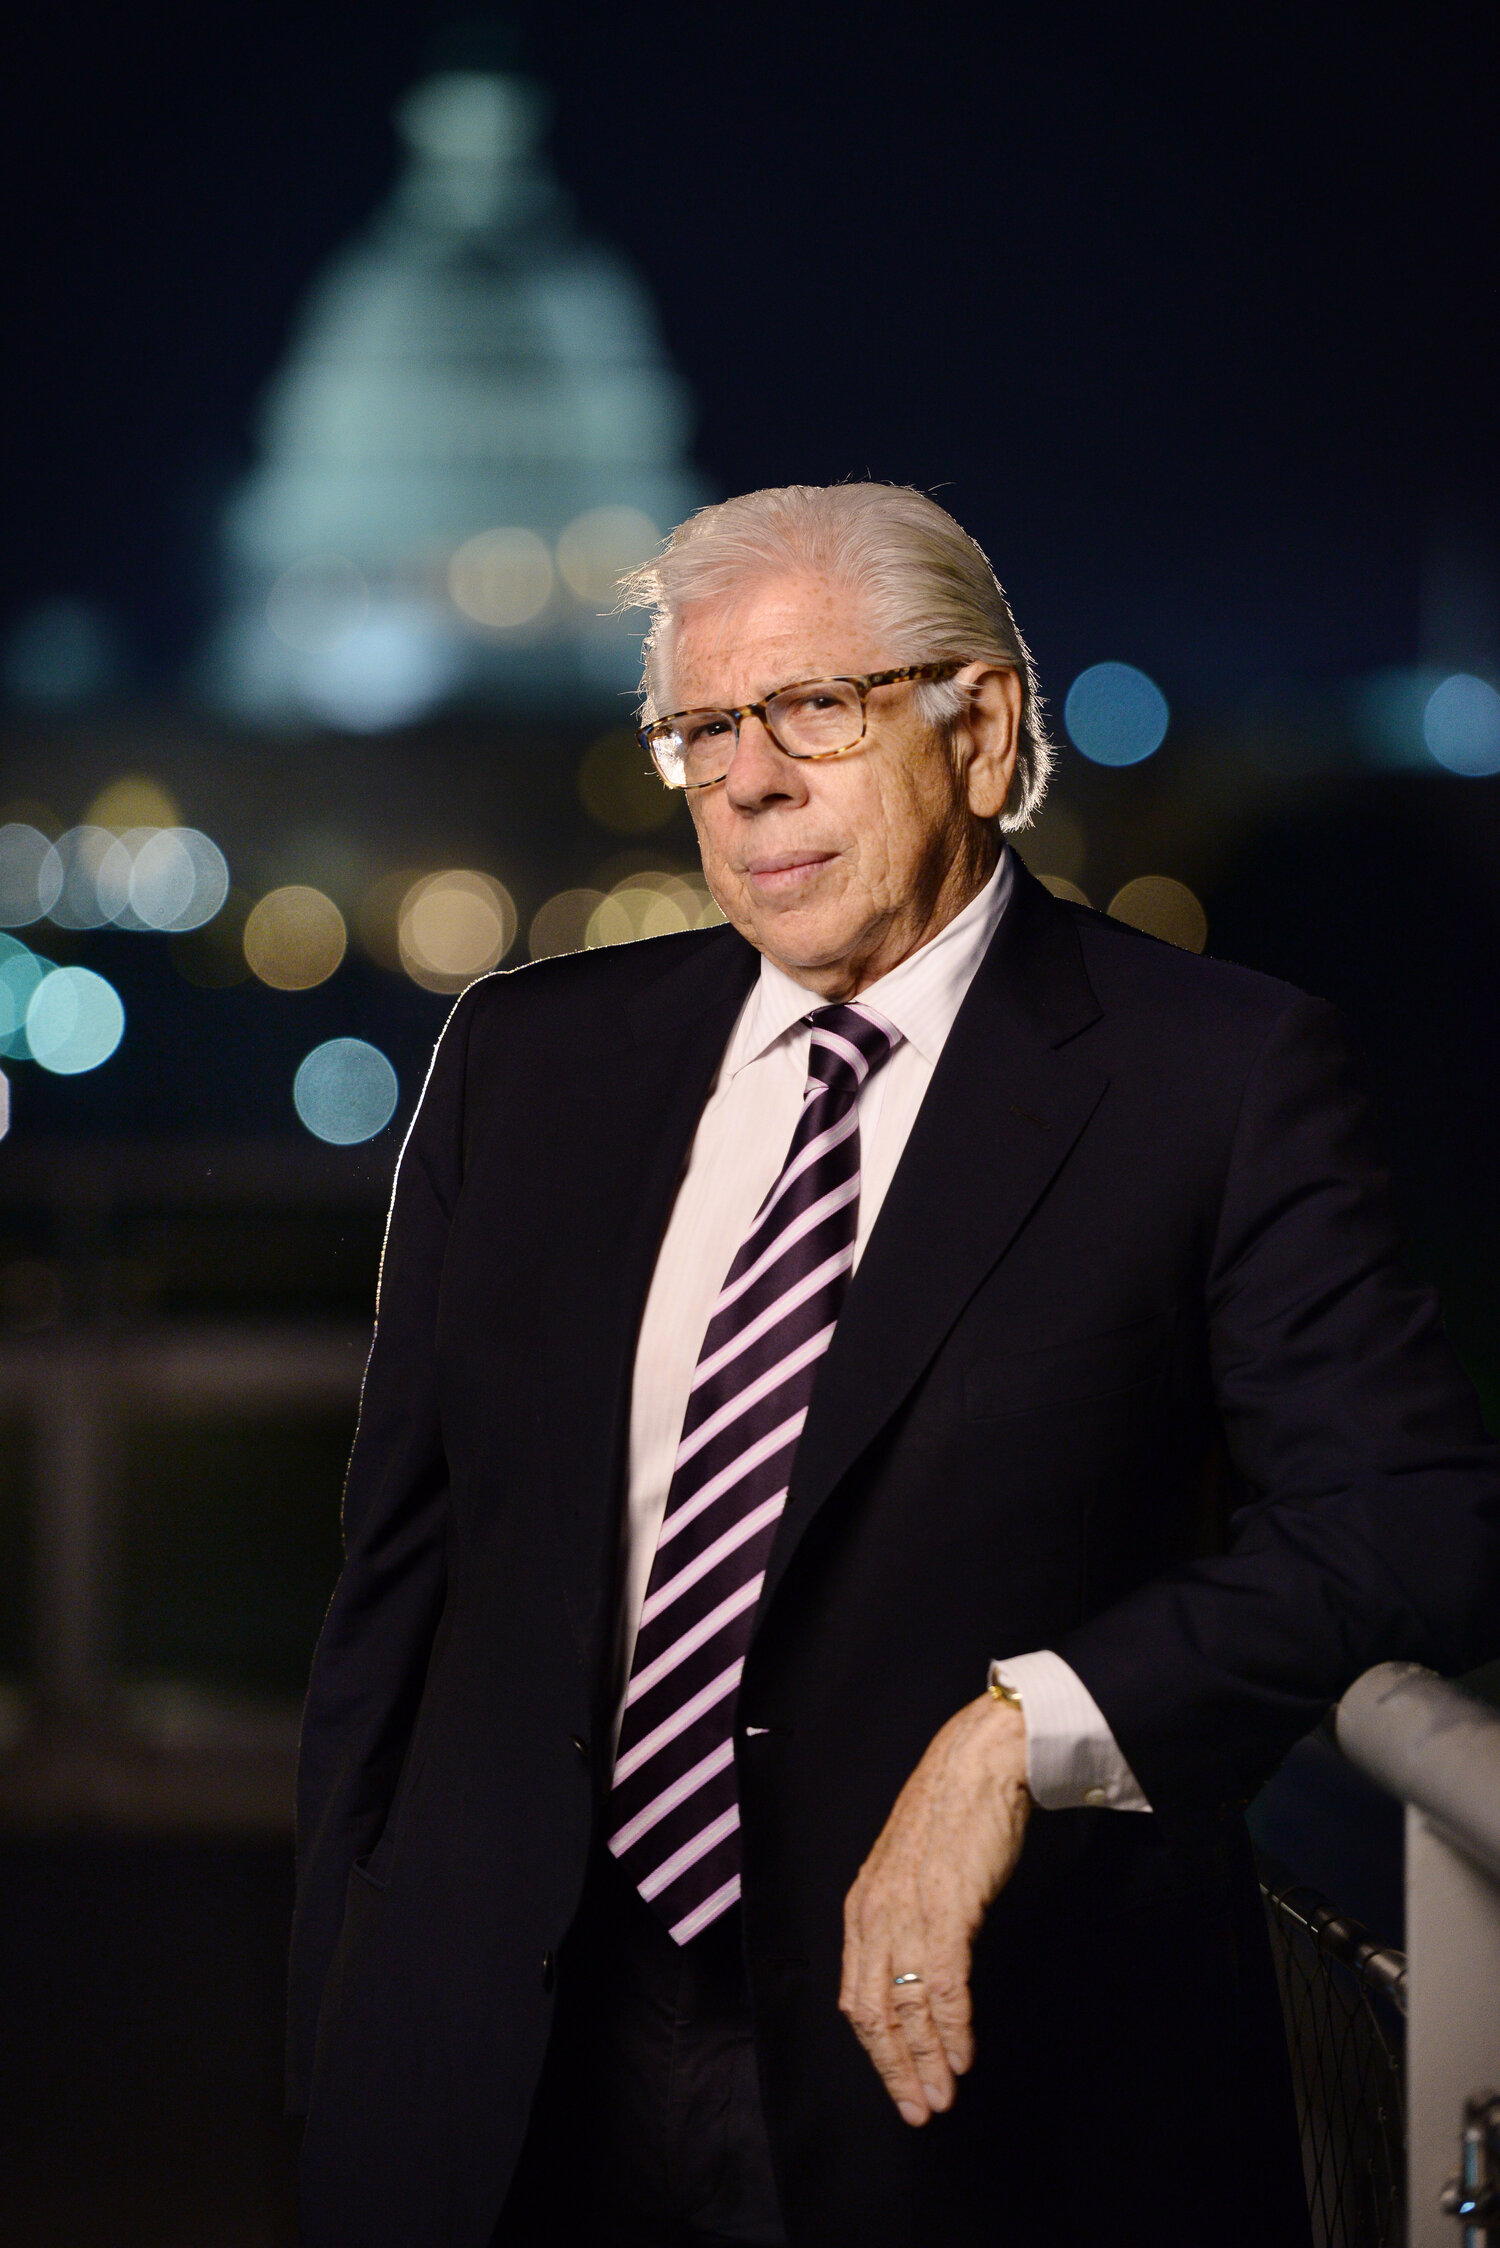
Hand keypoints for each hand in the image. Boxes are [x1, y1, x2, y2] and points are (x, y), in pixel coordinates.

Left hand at [839, 1694, 1029, 2126]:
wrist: (978, 1763)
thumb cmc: (952, 1816)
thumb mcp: (911, 1875)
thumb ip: (907, 1923)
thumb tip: (918, 1979)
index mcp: (862, 1908)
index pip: (857, 1999)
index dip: (877, 2051)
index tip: (900, 2087)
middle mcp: (875, 1913)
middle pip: (874, 2013)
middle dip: (896, 2069)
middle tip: (919, 2111)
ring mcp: (908, 1910)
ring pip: (907, 2006)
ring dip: (926, 2060)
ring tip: (943, 2097)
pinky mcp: (946, 1906)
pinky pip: (942, 1983)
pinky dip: (952, 2027)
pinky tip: (963, 2054)